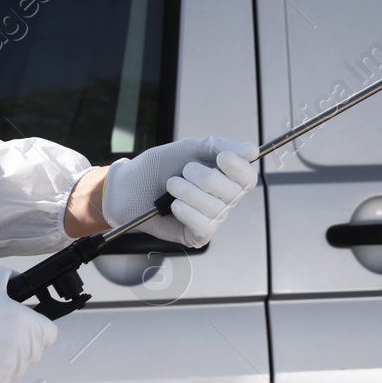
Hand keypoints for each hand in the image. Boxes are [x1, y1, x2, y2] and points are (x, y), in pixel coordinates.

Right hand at [0, 267, 56, 382]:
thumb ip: (12, 279)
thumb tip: (19, 283)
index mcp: (28, 325)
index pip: (49, 332)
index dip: (37, 325)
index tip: (24, 322)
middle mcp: (23, 350)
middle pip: (34, 349)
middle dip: (21, 340)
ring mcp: (10, 370)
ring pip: (18, 365)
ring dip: (7, 356)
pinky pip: (1, 379)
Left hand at [100, 137, 257, 247]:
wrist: (129, 186)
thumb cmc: (158, 167)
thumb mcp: (189, 148)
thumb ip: (219, 147)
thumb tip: (252, 150)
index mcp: (224, 178)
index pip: (247, 177)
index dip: (239, 168)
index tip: (222, 158)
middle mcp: (223, 200)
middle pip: (233, 192)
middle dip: (204, 177)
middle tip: (183, 171)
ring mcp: (211, 219)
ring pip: (215, 208)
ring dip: (188, 192)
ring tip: (170, 185)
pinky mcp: (197, 235)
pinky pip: (205, 226)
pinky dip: (187, 212)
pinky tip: (172, 205)